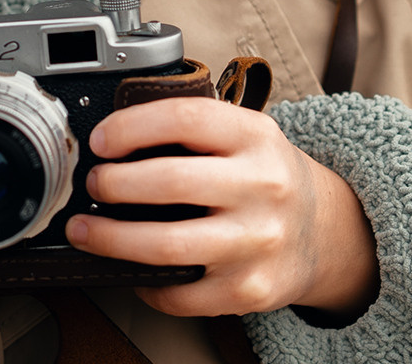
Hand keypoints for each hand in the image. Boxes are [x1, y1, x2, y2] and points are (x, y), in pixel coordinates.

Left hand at [63, 97, 377, 317]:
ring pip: (168, 245)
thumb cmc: (266, 176)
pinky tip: (132, 270)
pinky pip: (181, 294)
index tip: (100, 141)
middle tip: (92, 185)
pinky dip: (145, 283)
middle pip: (170, 182)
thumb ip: (193, 130)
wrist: (325, 231)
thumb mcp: (245, 134)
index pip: (185, 118)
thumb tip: (112, 138)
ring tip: (86, 230)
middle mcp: (263, 186)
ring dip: (112, 238)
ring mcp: (258, 242)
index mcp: (255, 137)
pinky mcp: (250, 290)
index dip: (131, 127)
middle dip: (113, 184)